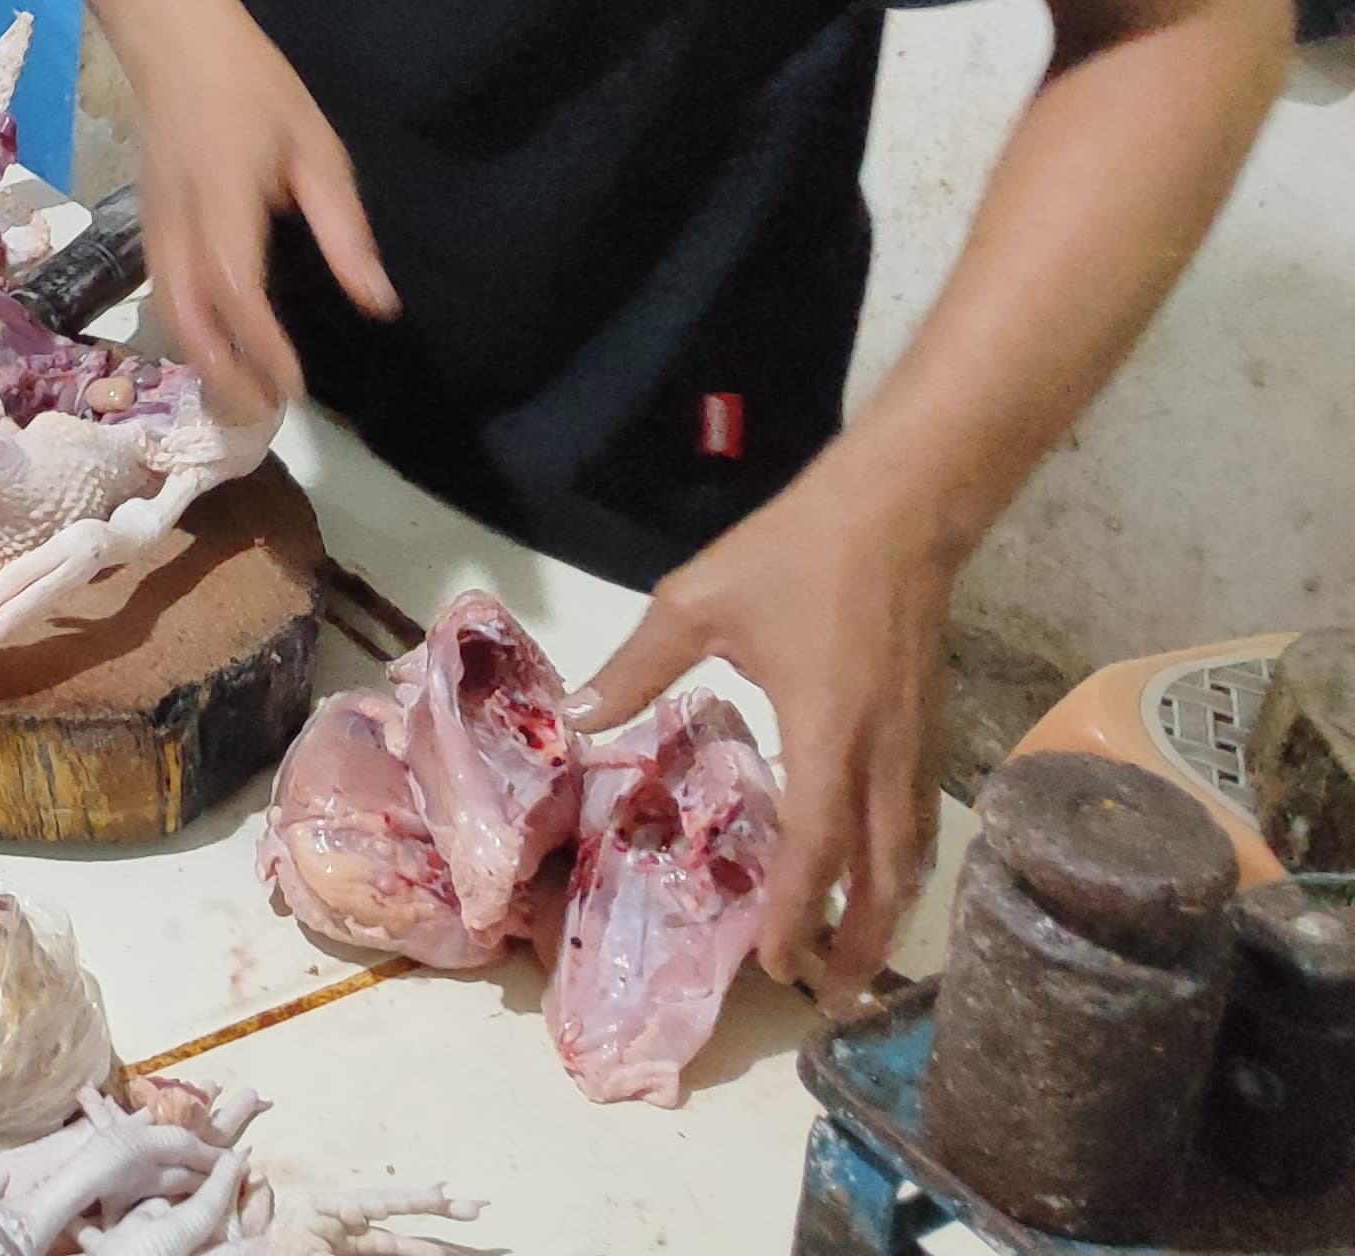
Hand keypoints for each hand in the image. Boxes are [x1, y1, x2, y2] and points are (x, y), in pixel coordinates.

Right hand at [125, 0, 394, 420]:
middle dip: (222, 375)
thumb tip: (377, 302)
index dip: (263, 348)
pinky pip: (161, 290)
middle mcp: (179, 221)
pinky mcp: (146, 220)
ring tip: (242, 397)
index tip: (295, 390)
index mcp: (224, 200)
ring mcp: (153, 222)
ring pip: (166, 310)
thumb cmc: (252, 83)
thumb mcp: (316, 147)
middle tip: (265, 417)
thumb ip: (343, 228)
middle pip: (186, 317)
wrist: (169, 35)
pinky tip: (216, 348)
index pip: (238, 291)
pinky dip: (186, 332)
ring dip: (200, 361)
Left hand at [571, 475, 955, 1004]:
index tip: (777, 965)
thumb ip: (638, 668)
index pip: (817, 846)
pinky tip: (880, 875)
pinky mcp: (927, 726)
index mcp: (827, 733)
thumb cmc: (793, 555)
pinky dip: (901, 862)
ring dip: (889, 909)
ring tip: (859, 958)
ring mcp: (914, 742)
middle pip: (882, 873)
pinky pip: (918, 815)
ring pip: (910, 850)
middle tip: (831, 995)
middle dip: (861, 940)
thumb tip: (579, 717)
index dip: (797, 910)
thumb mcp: (696, 603)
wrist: (894, 511)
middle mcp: (881, 753)